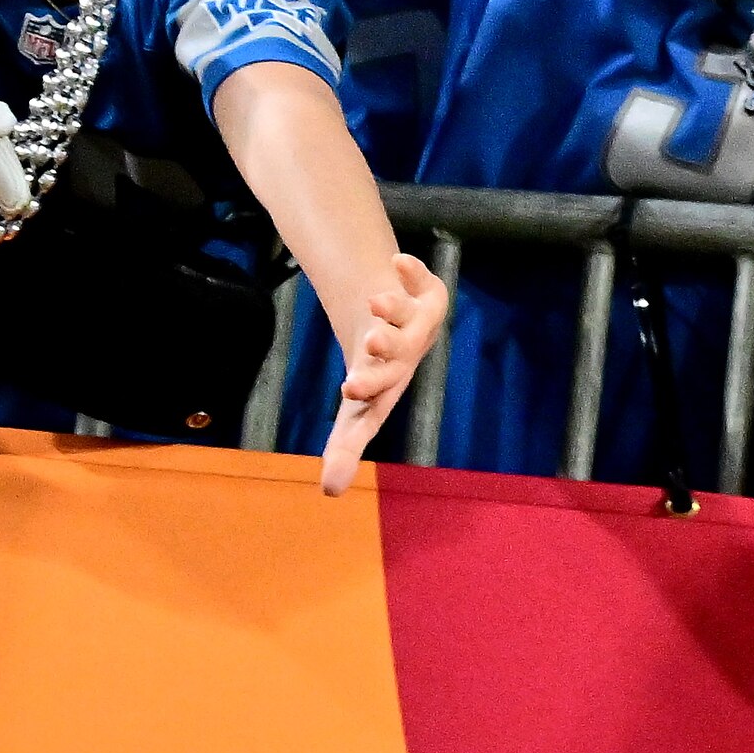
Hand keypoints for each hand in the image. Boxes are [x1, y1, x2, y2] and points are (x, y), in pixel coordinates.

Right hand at [315, 253, 449, 491]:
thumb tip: (329, 493)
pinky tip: (397, 259)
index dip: (367, 390)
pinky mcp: (424, 293)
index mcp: (388, 385)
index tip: (349, 388)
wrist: (409, 331)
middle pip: (396, 355)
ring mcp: (417, 323)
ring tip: (374, 300)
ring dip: (390, 308)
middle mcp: (407, 356)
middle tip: (369, 342)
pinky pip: (419, 279)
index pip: (379, 393)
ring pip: (404, 315)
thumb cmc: (381, 373)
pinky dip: (409, 270)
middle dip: (384, 352)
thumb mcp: (362, 409)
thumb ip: (347, 445)